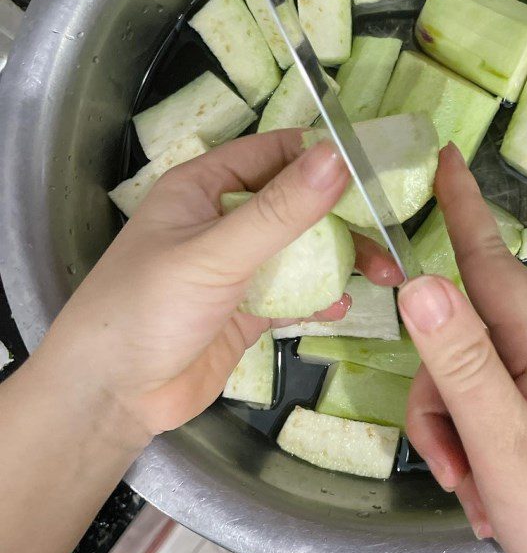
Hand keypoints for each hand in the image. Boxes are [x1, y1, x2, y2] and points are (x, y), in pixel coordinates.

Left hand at [41, 130, 401, 444]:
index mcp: (207, 186)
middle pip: (299, 202)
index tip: (377, 167)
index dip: (326, 155)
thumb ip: (279, 210)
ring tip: (384, 274)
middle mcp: (227, 219)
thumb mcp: (216, 253)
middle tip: (390, 231)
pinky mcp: (250, 307)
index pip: (277, 152)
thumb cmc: (146, 310)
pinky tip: (339, 308)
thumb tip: (338, 156)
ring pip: (305, 248)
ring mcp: (240, 265)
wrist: (110, 399)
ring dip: (343, 258)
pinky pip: (297, 291)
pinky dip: (322, 296)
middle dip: (345, 215)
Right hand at [398, 144, 526, 552]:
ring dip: (451, 438)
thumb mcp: (507, 444)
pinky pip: (478, 416)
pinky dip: (469, 455)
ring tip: (476, 494)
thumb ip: (462, 363)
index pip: (490, 260)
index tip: (446, 158)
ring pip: (460, 384)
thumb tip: (420, 282)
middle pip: (458, 338)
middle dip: (438, 396)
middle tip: (449, 460)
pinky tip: (487, 500)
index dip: (464, 208)